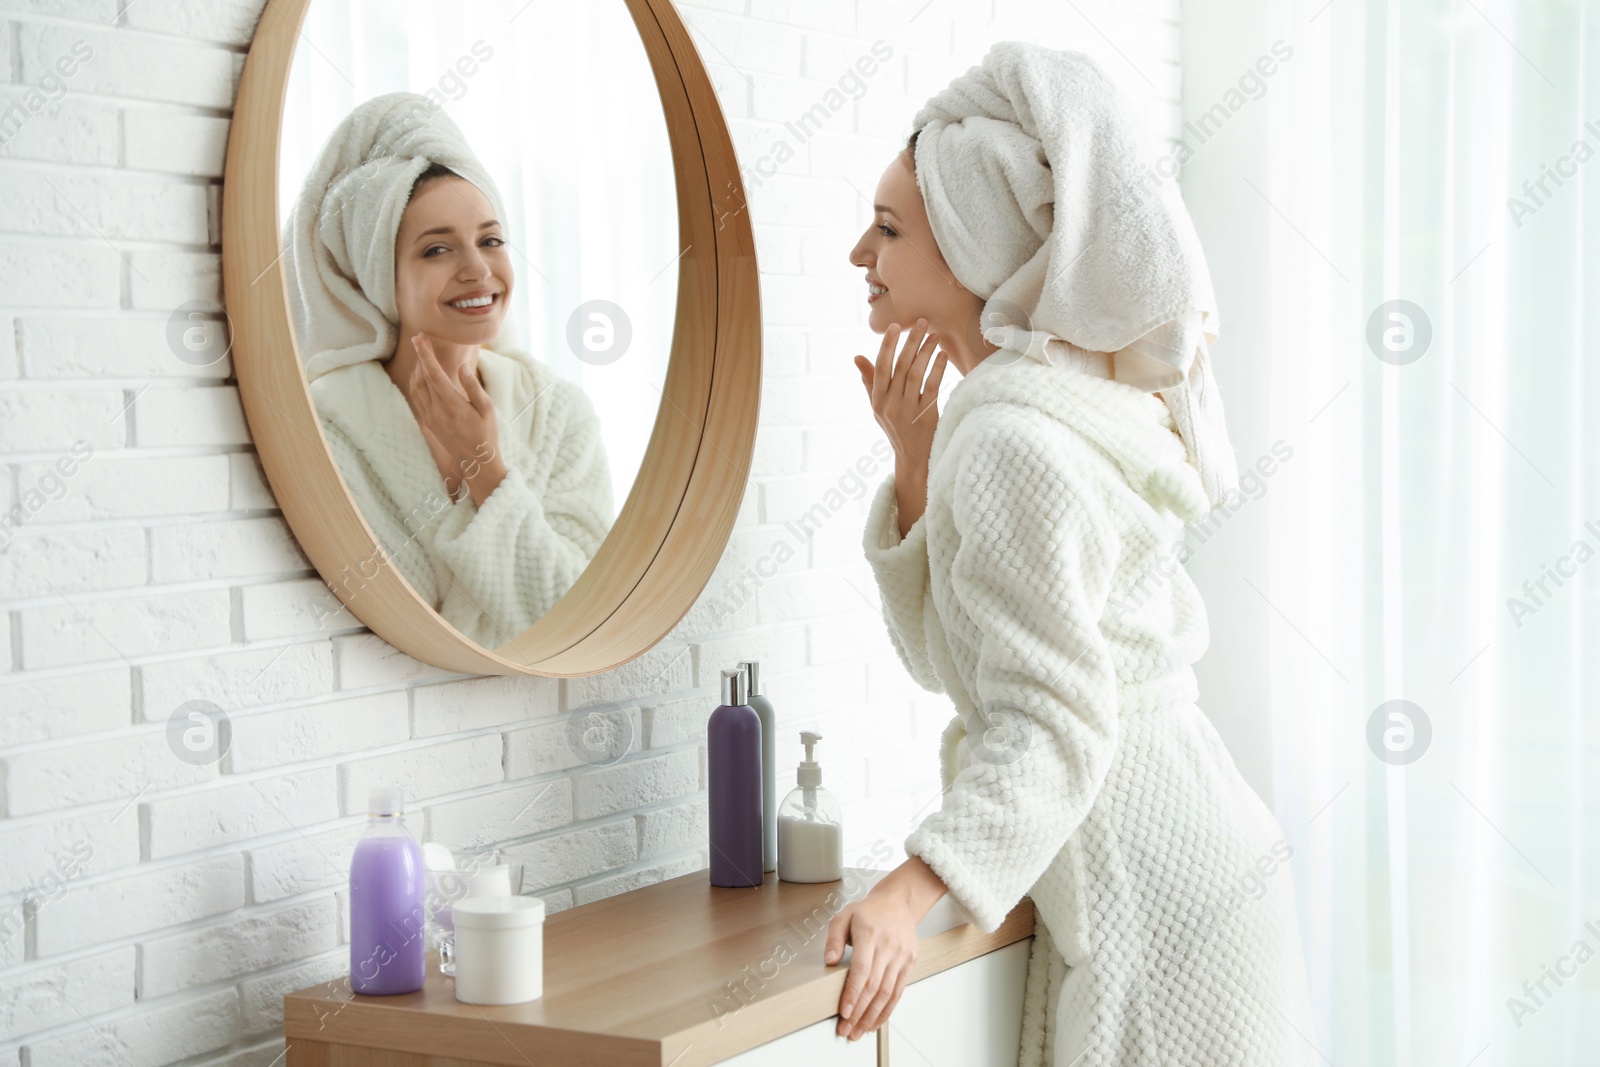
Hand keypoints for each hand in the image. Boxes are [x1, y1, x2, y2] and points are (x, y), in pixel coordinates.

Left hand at [404, 333, 506, 506]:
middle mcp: (437, 410)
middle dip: (419, 356)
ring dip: (416, 368)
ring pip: (416, 387)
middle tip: (420, 338)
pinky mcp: (428, 423)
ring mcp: (430, 417)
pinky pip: (417, 398)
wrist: (476, 461)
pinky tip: (421, 375)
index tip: (420, 337)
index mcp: (452, 405)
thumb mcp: (487, 409)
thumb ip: (473, 387)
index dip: (425, 354)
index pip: (433, 374)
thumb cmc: (487, 433)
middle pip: (422, 377)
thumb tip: (462, 367)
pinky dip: (416, 382)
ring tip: (421, 354)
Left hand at [823, 886, 920, 1041]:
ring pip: (887, 993)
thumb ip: (833, 939)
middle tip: (847, 1029)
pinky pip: (899, 991)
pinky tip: (876, 1021)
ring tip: (859, 1031)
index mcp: (869, 933)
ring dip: (872, 1016)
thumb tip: (829, 960)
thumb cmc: (869, 911)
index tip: (844, 1012)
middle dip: (859, 1012)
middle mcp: (888, 945)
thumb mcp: (843, 916)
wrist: (898, 903)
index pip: (861, 970)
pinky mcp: (909, 963)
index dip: (853, 994)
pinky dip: (887, 1010)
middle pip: (874, 986)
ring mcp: (901, 955)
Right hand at [854, 318, 947, 472]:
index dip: (887, 346)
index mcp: (878, 401)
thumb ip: (869, 382)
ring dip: (925, 352)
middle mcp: (890, 405)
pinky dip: (937, 369)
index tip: (894, 327)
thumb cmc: (896, 429)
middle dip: (911, 342)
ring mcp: (907, 411)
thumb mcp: (878, 408)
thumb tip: (857, 357)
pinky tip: (942, 355)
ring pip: (915, 374)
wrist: (913, 459)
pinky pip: (931, 387)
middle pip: (900, 367)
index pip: (881, 368)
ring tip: (934, 335)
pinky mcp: (925, 416)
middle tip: (921, 322)